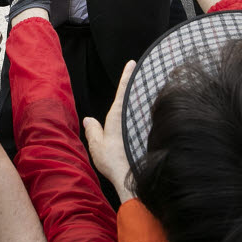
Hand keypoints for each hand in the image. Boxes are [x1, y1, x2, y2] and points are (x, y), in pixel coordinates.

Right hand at [85, 61, 135, 203]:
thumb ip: (93, 131)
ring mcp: (141, 127)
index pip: (123, 90)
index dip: (127, 75)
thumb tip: (89, 119)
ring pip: (141, 112)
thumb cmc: (114, 162)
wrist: (132, 178)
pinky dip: (148, 120)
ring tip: (149, 96)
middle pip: (135, 99)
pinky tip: (152, 124)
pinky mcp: (148, 137)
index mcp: (118, 117)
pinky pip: (147, 123)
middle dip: (138, 88)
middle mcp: (131, 119)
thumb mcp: (97, 145)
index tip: (132, 63)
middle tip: (144, 74)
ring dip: (144, 104)